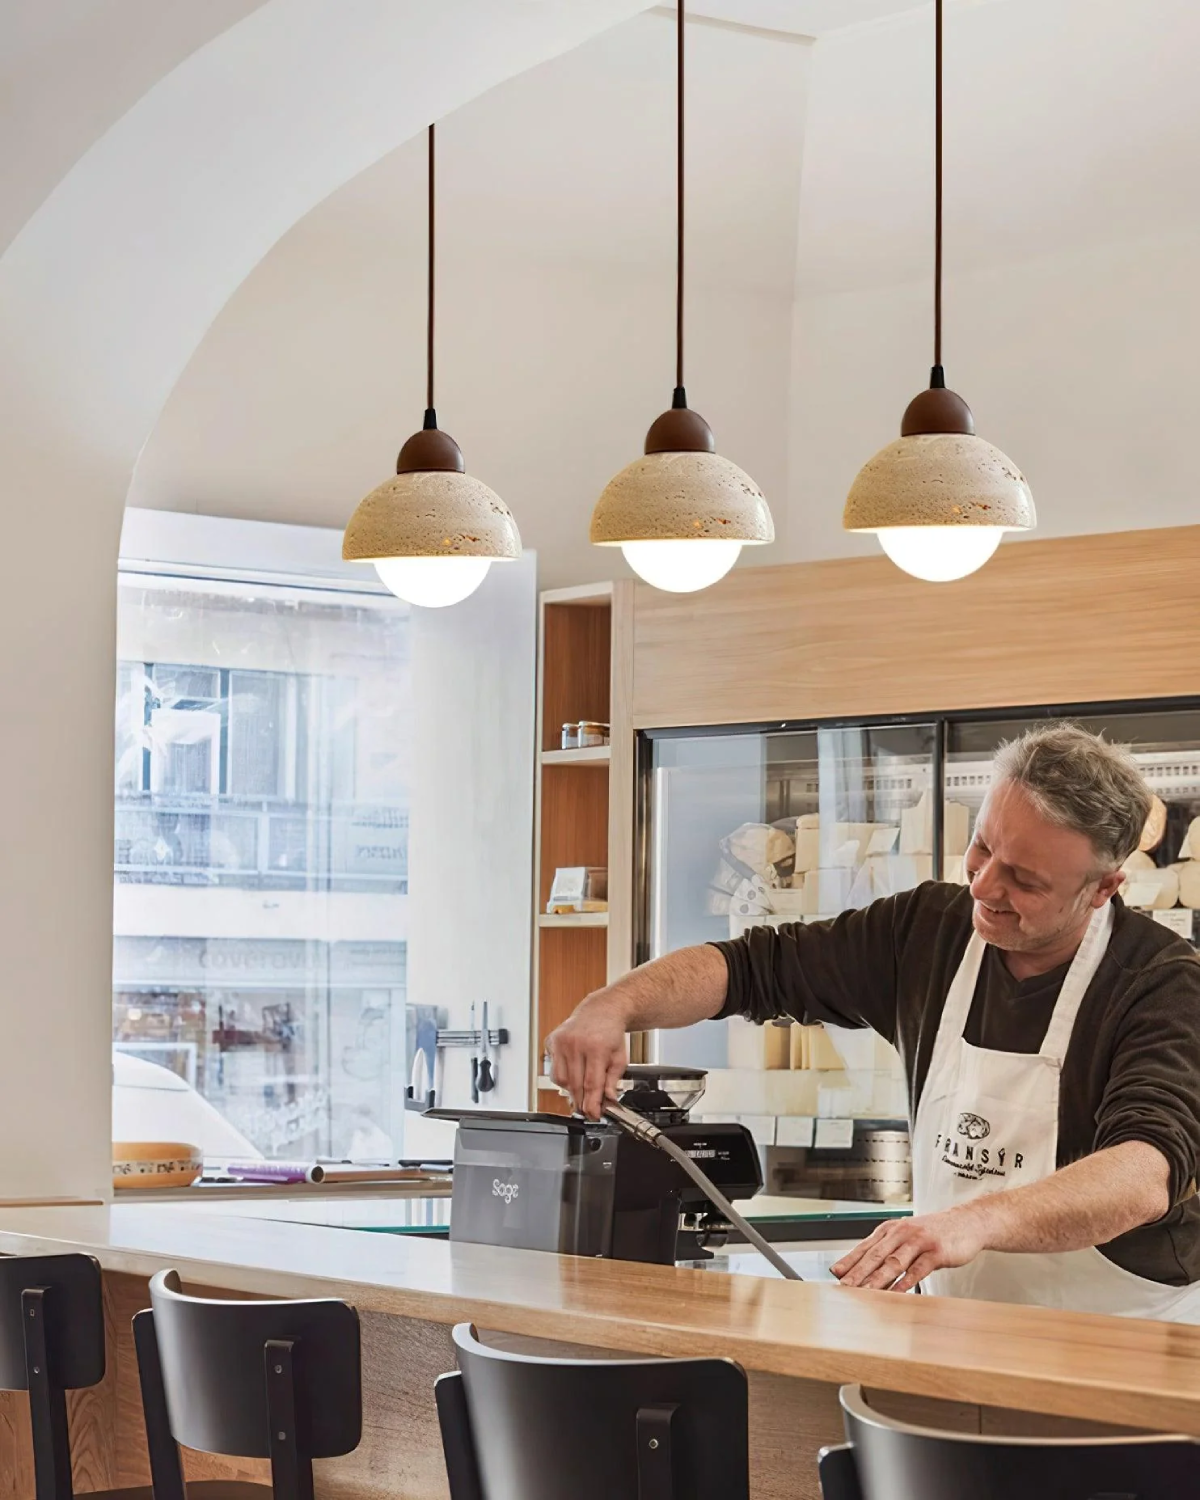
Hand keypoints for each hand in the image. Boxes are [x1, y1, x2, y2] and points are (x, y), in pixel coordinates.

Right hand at [546, 991, 628, 1119]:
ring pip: (561, 1080)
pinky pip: (553, 1069)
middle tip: (588, 1108)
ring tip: (581, 1088)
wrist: (602, 1010)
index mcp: (596, 1047)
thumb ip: (613, 1081)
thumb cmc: (611, 1033)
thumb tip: (608, 1101)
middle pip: (575, 1084)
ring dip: (571, 1090)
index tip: (594, 1115)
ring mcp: (562, 1041)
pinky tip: (573, 1072)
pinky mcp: (552, 1041)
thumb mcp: (620, 1058)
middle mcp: (576, 1043)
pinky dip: (562, 1077)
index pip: (591, 1084)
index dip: (592, 1104)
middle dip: (581, 1101)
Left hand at [831, 1205, 988, 1291]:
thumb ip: (885, 1250)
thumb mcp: (906, 1236)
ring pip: (894, 1261)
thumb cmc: (933, 1233)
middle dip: (858, 1272)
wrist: (968, 1222)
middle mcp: (902, 1233)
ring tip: (864, 1292)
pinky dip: (905, 1282)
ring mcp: (919, 1241)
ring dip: (877, 1278)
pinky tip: (896, 1292)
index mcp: (891, 1229)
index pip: (865, 1246)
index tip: (835, 1274)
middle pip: (876, 1254)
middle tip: (845, 1286)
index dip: (850, 1260)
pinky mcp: (936, 1252)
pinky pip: (918, 1269)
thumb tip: (860, 1267)